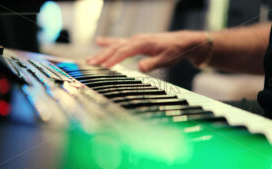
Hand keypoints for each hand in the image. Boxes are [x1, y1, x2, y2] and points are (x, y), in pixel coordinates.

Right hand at [87, 31, 208, 71]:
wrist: (181, 42)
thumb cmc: (174, 51)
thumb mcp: (166, 59)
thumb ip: (152, 64)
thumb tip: (140, 68)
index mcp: (143, 43)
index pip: (124, 51)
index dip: (113, 59)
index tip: (103, 67)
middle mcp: (137, 39)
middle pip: (116, 47)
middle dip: (103, 56)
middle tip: (91, 64)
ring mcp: (135, 40)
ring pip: (115, 45)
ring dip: (103, 52)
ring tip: (90, 59)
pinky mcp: (136, 42)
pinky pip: (119, 42)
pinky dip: (109, 42)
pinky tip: (99, 41)